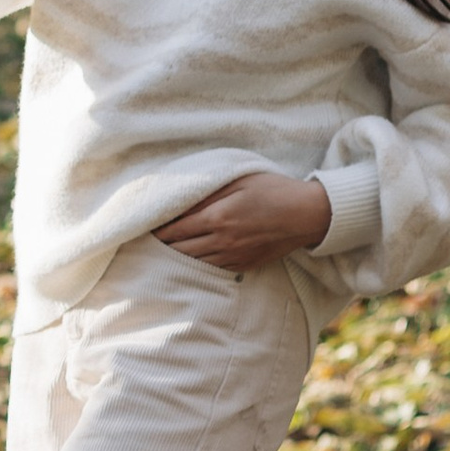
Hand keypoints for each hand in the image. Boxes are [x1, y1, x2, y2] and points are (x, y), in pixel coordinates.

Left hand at [156, 172, 330, 271]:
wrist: (306, 215)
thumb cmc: (271, 190)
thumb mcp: (236, 181)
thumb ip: (205, 192)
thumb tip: (177, 201)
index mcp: (217, 217)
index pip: (174, 229)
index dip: (155, 230)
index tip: (143, 227)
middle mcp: (222, 241)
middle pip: (179, 250)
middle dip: (160, 246)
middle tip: (145, 242)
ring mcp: (233, 256)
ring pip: (193, 263)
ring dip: (176, 258)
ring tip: (161, 252)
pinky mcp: (243, 265)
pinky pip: (212, 269)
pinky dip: (197, 265)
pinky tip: (189, 259)